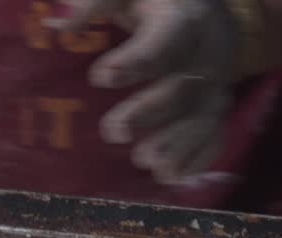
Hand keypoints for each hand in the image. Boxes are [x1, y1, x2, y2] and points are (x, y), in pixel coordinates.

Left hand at [52, 0, 242, 183]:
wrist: (211, 12)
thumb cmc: (154, 2)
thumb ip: (97, 2)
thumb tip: (62, 24)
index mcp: (183, 19)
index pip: (166, 40)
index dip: (137, 61)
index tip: (99, 77)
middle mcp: (207, 53)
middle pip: (183, 86)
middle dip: (149, 111)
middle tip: (112, 132)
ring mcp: (217, 82)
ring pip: (204, 116)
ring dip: (177, 143)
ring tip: (144, 161)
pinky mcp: (219, 105)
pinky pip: (216, 133)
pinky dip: (197, 157)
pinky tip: (172, 176)